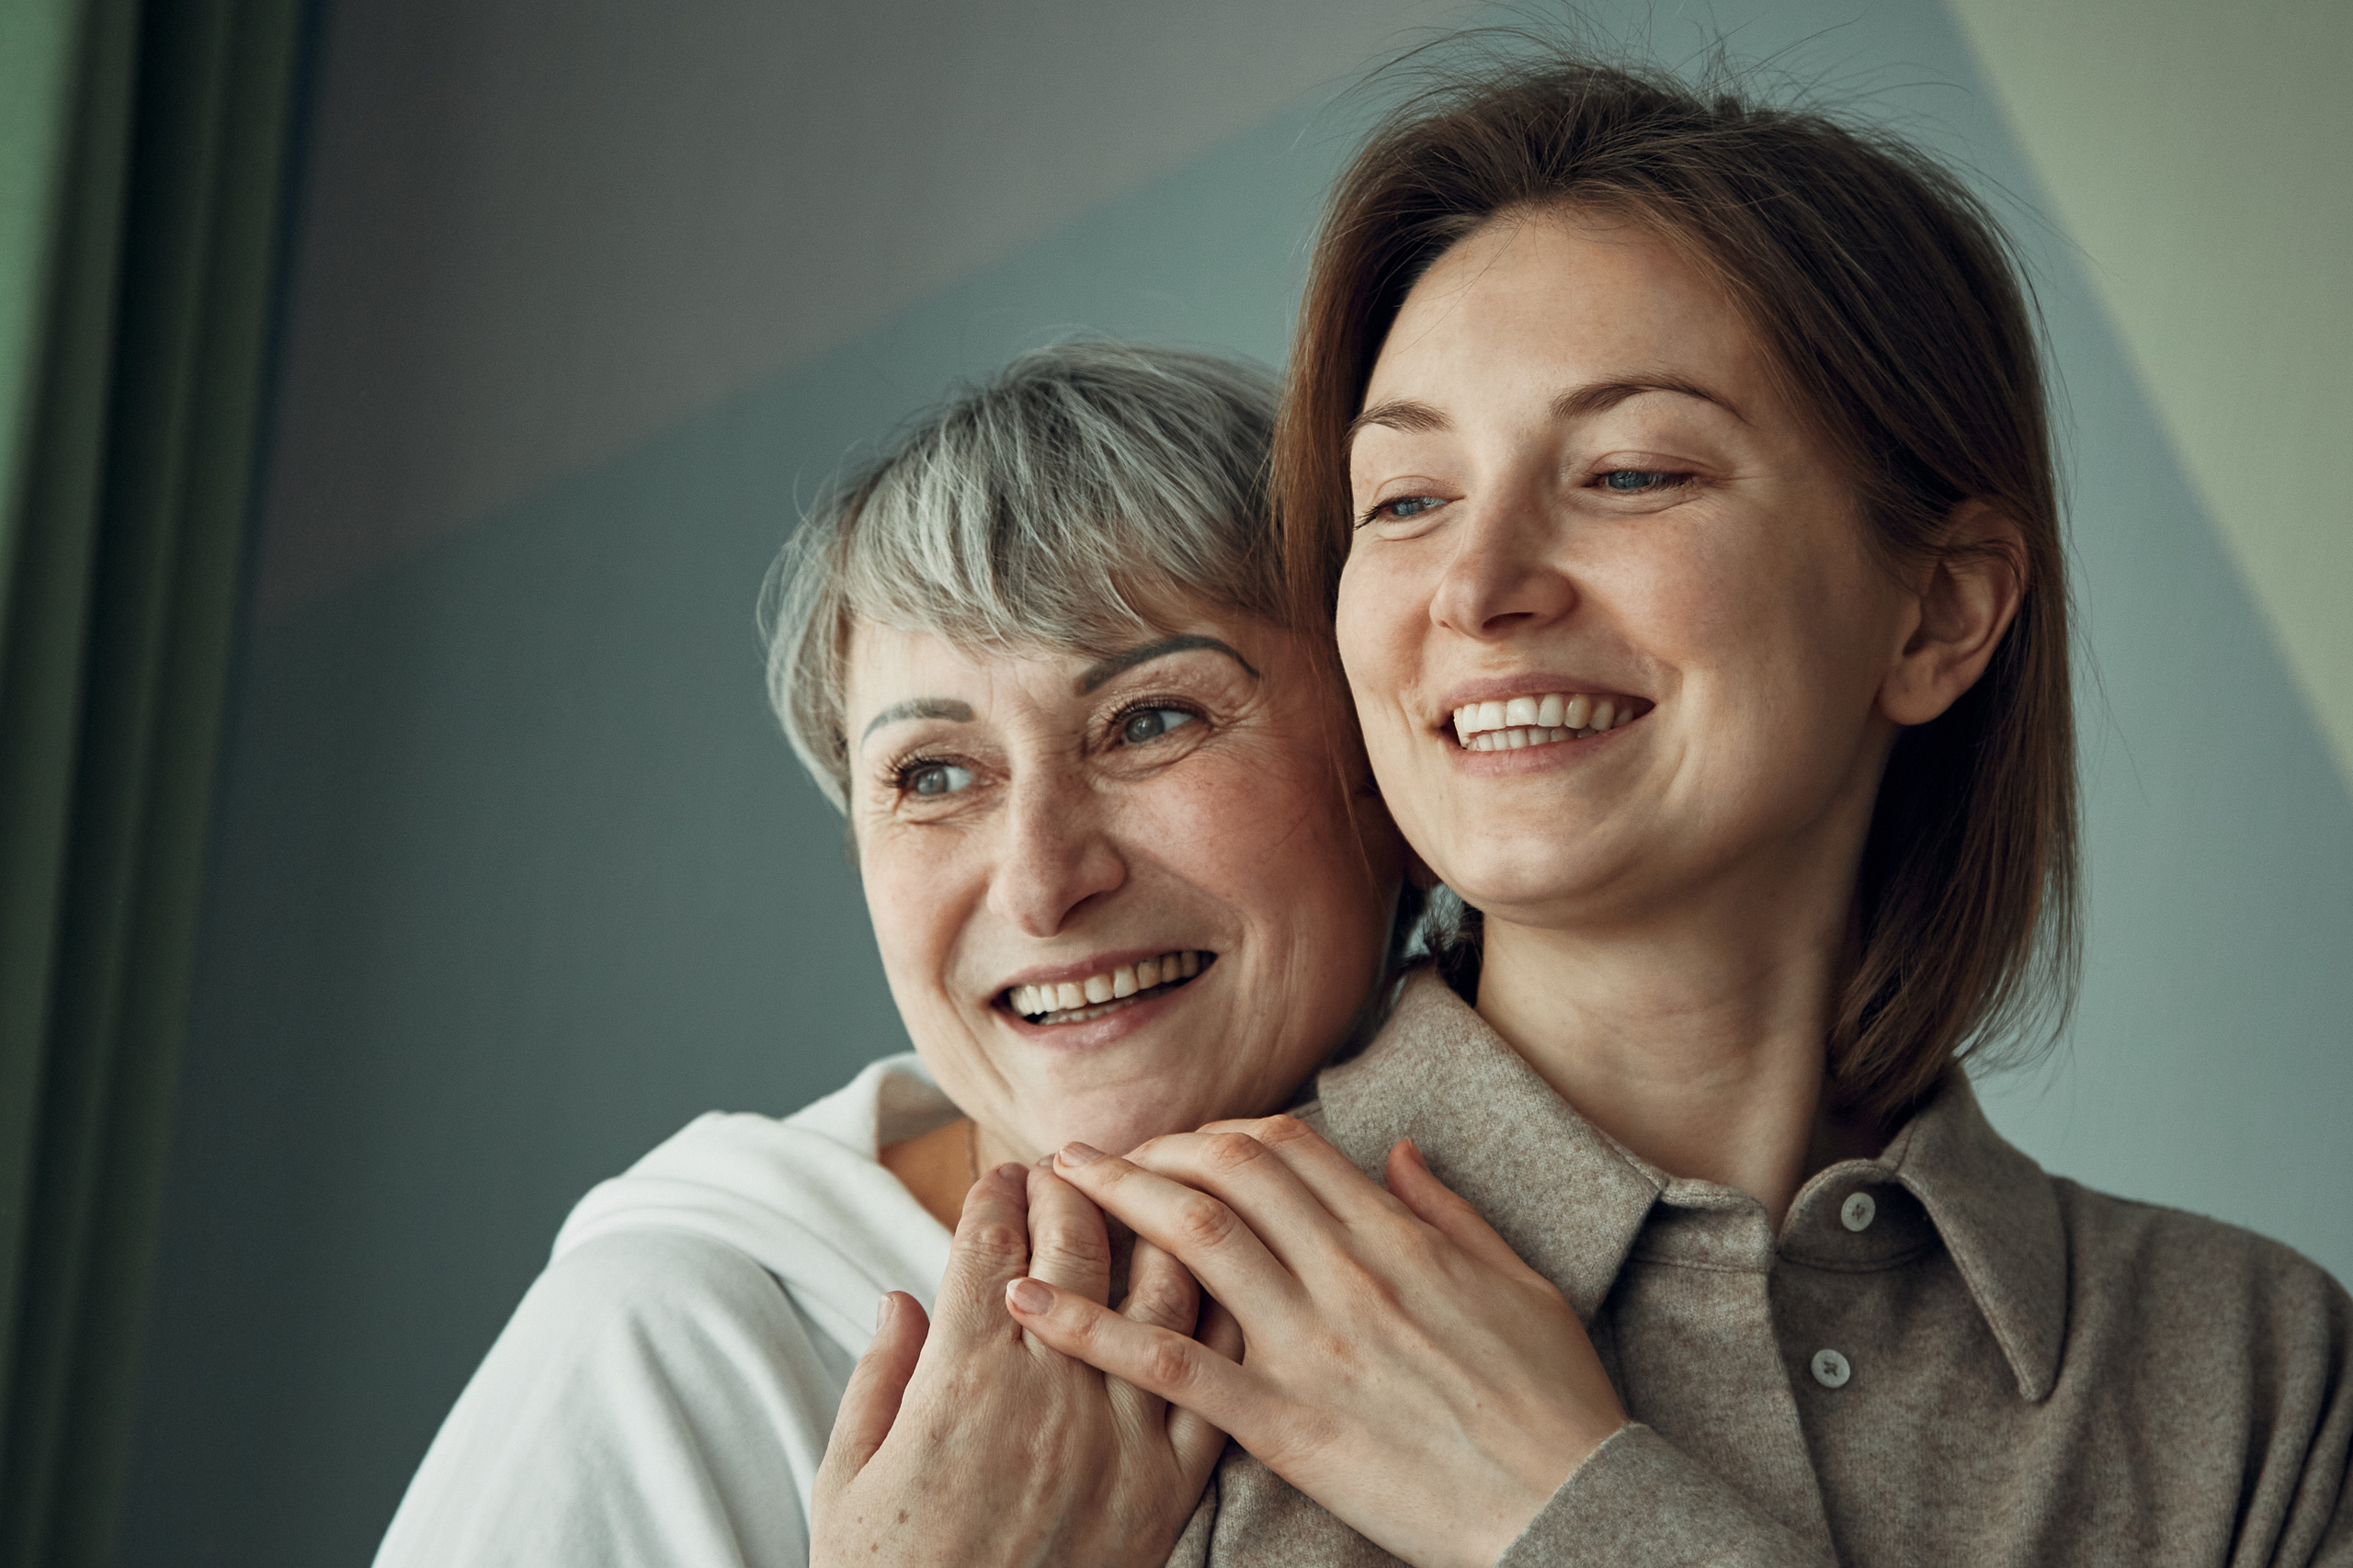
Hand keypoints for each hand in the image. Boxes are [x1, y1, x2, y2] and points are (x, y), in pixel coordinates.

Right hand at [811, 1160, 1239, 1567]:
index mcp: (959, 1379)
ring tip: (1144, 1202)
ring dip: (1152, 1228)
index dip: (995, 1195)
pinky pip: (1208, 1380)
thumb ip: (877, 1377)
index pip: (987, 1247)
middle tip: (1068, 1169)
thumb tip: (901, 1297)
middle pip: (1074, 1245)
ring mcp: (1116, 1434)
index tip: (1002, 1175)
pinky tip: (1214, 1283)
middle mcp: (1046, 1390)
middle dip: (1072, 1186)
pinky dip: (1216, 1317)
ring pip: (1154, 1290)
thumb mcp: (845, 1478)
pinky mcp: (1166, 1486)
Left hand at [1002, 1118, 1626, 1567]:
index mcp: (1399, 1239)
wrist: (1570, 1504)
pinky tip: (1030, 1303)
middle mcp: (1348, 1274)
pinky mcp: (1283, 1421)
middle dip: (1152, 1151)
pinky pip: (1171, 1362)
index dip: (1216, 1132)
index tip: (1180, 1143)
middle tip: (1100, 1154)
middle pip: (1227, 1175)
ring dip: (1114, 1199)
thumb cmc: (1554, 1401)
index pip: (1285, 1149)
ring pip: (1193, 1241)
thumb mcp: (1519, 1281)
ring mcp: (1312, 1345)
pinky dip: (1091, 1326)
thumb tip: (1399, 1149)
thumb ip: (1450, 1210)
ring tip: (1055, 1186)